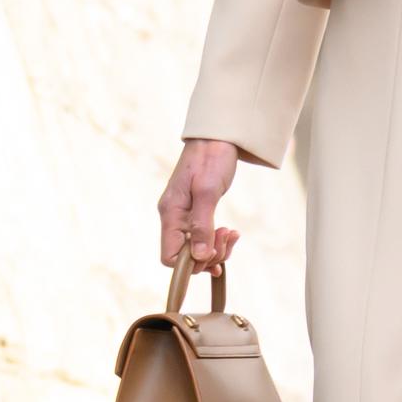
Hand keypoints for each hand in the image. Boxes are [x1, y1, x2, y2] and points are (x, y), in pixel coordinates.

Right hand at [158, 139, 240, 270]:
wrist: (216, 137)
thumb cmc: (210, 158)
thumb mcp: (207, 191)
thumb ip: (202, 225)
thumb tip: (200, 258)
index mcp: (170, 213)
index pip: (169, 257)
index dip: (191, 263)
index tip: (213, 253)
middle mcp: (173, 217)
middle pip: (185, 256)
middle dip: (209, 255)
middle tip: (226, 237)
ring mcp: (184, 216)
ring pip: (197, 249)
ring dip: (216, 247)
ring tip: (231, 233)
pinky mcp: (196, 212)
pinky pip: (203, 237)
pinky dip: (217, 239)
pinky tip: (230, 232)